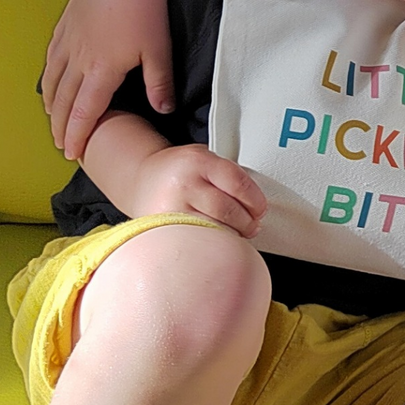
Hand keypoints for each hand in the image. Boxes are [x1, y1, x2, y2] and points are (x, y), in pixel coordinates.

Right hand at [44, 0, 191, 159]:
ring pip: (52, 79)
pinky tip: (50, 80)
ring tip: (52, 120)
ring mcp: (68, 39)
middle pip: (62, 101)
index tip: (72, 153)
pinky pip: (51, 56)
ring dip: (51, 104)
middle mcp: (78, 58)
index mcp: (101, 70)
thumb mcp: (159, 49)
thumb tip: (164, 111)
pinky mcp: (66, 22)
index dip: (77, 135)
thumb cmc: (147, 7)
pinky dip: (49, 75)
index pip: (84, 112)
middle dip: (60, 126)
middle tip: (61, 144)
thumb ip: (160, 83)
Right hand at [125, 144, 266, 235]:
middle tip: (251, 225)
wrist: (143, 178)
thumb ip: (229, 176)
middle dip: (246, 222)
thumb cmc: (179, 171)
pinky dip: (210, 245)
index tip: (260, 210)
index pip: (237, 183)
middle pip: (227, 210)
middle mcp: (183, 184)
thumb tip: (257, 204)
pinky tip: (213, 241)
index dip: (255, 200)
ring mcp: (170, 209)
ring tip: (232, 232)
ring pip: (213, 230)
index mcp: (198, 161)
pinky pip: (196, 243)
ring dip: (230, 235)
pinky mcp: (162, 231)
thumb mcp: (205, 159)